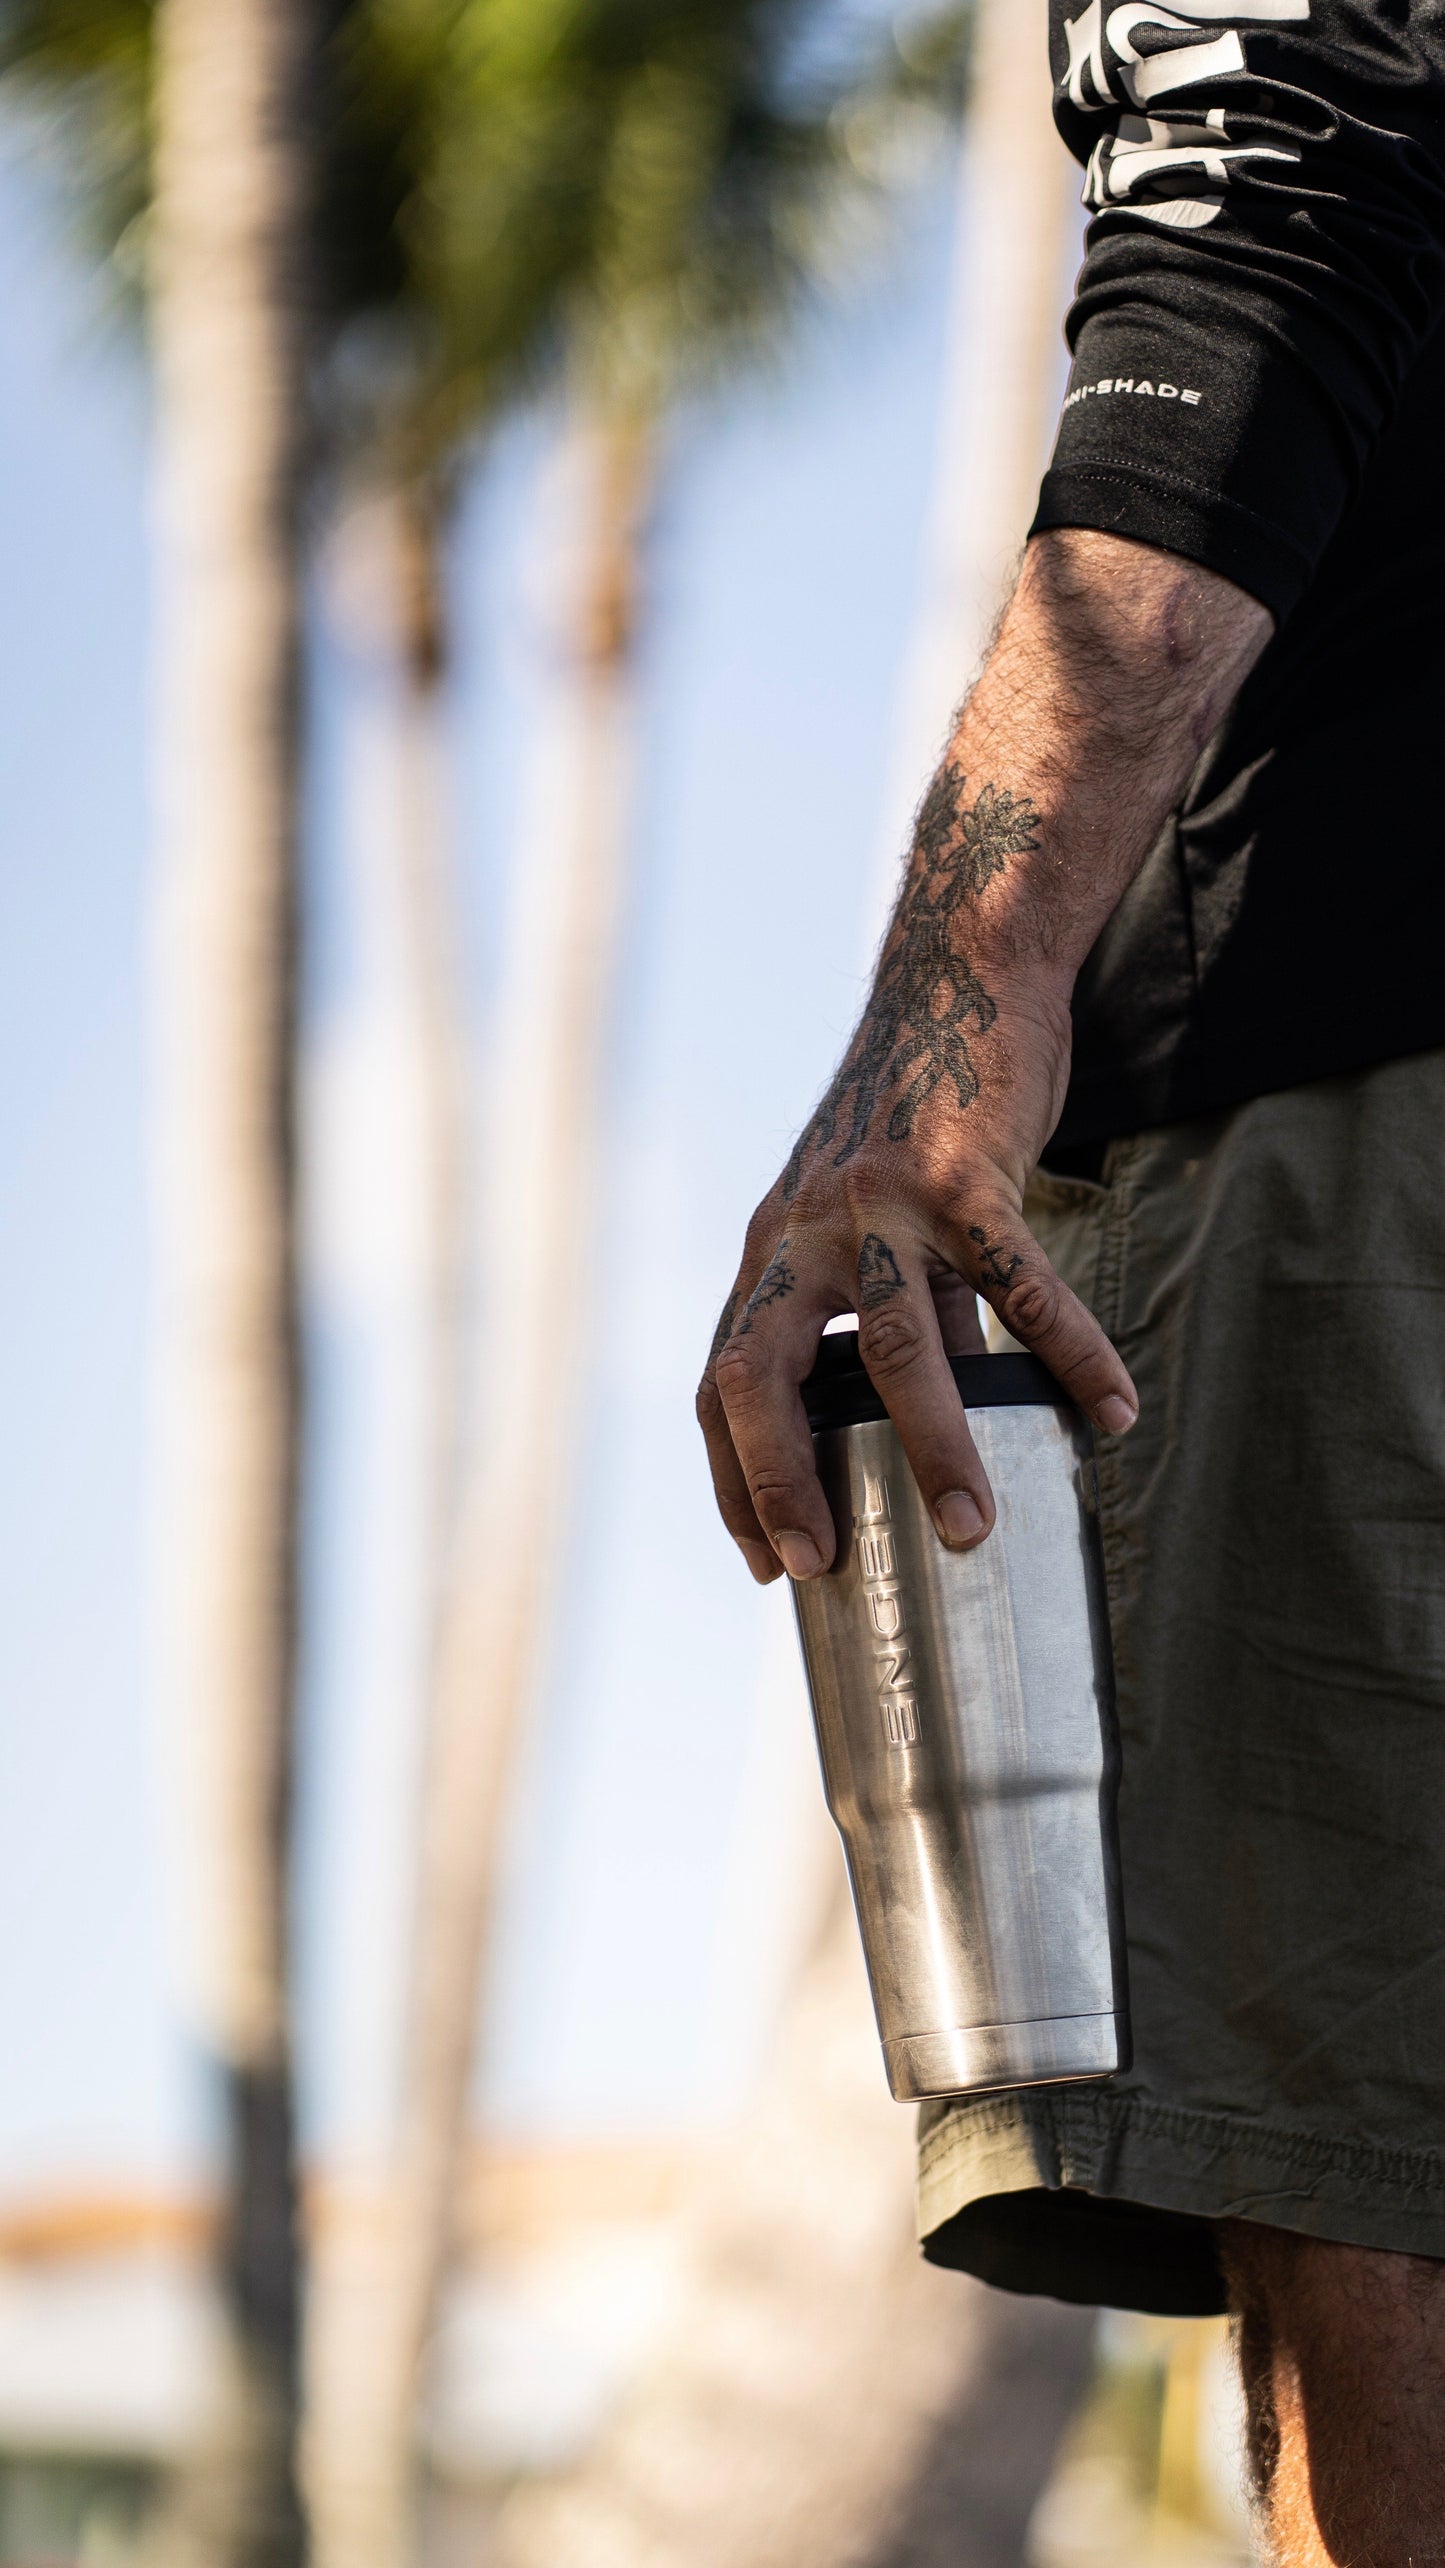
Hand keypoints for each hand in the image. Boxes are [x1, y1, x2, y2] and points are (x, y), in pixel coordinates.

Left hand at [696, 947, 1136, 1586]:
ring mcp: (879, 1203)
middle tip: (819, 1565)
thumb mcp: (865, 1215)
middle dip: (780, 1478)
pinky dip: (1070, 1354)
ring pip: (896, 1346)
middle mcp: (804, 1230)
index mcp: (770, 1250)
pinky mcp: (964, 1175)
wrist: (960, 980)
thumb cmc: (914, 1118)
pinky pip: (1019, 1284)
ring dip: (935, 1447)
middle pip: (761, 1371)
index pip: (720, 1381)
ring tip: (972, 1530)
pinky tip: (1112, 1412)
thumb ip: (881, 1312)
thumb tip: (924, 1429)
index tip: (765, 1559)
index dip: (733, 1474)